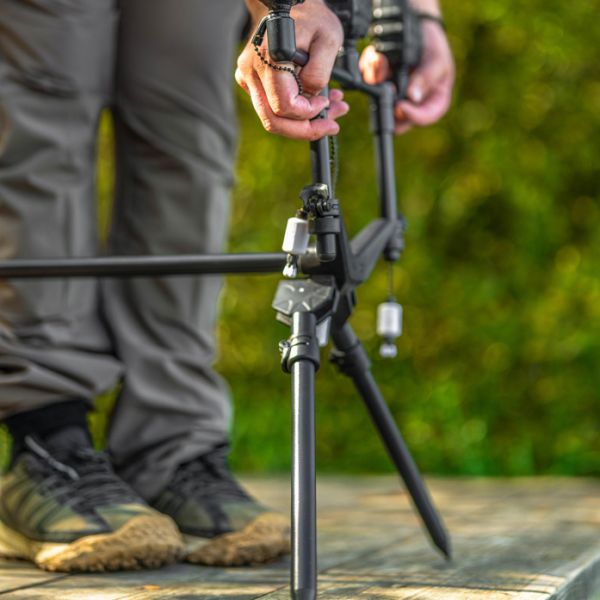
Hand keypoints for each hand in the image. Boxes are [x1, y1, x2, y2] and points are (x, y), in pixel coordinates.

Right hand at [237, 0, 349, 140]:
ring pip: (272, 119)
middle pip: (273, 121)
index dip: (308, 113)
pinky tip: (315, 101)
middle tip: (331, 125)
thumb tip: (311, 96)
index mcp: (268, 59)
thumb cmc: (309, 18)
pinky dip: (295, 112)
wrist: (288, 5)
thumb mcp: (328, 39)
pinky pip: (272, 108)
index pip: (284, 106)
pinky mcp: (252, 83)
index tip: (326, 104)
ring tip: (330, 110)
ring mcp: (248, 78)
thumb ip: (320, 71)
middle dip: (305, 129)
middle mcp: (252, 71)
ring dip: (302, 123)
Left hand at [359, 19, 454, 134]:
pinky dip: (369, 67)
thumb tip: (412, 96)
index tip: (401, 107)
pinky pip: (367, 80)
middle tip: (387, 87)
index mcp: (433, 101)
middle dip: (388, 101)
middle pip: (397, 115)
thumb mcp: (437, 59)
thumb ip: (426, 77)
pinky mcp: (377, 81)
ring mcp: (392, 93)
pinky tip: (376, 57)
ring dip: (376, 79)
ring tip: (380, 62)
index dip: (412, 116)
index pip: (425, 117)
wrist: (418, 25)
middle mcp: (410, 102)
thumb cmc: (433, 46)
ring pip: (378, 96)